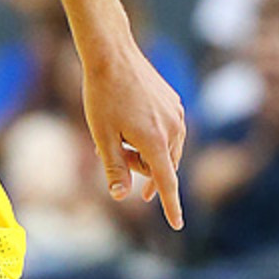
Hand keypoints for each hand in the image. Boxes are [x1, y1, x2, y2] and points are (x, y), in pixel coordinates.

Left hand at [81, 38, 186, 229]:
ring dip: (144, 151)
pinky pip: (166, 129)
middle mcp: (174, 129)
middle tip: (112, 153)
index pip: (167, 182)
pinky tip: (129, 116)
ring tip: (117, 133)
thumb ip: (114, 168)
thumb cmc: (102, 95)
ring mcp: (177, 114)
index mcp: (156, 141)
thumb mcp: (102, 135)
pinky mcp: (174, 102)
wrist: (111, 53)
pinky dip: (150, 134)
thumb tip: (120, 196)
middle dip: (139, 168)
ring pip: (165, 148)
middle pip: (161, 166)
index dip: (170, 205)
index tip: (177, 224)